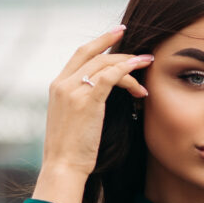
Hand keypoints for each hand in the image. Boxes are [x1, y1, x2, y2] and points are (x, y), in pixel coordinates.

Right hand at [40, 25, 154, 179]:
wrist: (62, 167)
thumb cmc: (69, 152)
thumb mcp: (69, 122)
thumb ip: (79, 104)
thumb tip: (97, 100)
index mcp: (57, 87)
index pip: (79, 56)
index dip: (98, 43)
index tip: (115, 36)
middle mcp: (63, 84)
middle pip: (92, 54)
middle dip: (114, 42)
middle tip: (133, 39)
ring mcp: (73, 91)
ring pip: (105, 64)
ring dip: (129, 63)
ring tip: (146, 67)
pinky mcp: (88, 101)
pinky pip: (111, 76)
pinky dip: (127, 70)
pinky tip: (139, 70)